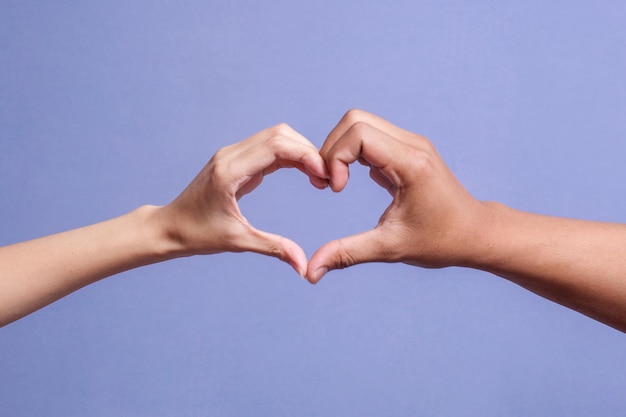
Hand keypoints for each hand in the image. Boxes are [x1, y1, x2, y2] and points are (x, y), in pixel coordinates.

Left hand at [155, 124, 327, 275]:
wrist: (169, 227)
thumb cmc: (197, 235)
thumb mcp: (238, 241)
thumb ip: (274, 248)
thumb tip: (303, 266)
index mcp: (230, 171)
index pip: (277, 146)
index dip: (307, 155)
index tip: (325, 176)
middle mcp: (230, 155)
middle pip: (280, 134)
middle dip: (308, 151)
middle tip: (327, 178)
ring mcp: (232, 154)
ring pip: (276, 137)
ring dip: (301, 152)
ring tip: (319, 177)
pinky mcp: (236, 160)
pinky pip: (269, 148)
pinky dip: (290, 156)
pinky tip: (305, 173)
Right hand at [306, 109, 487, 282]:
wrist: (475, 234)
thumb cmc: (440, 242)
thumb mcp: (390, 248)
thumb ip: (347, 254)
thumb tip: (311, 272)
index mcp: (410, 163)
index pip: (358, 134)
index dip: (336, 158)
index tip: (336, 190)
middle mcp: (411, 144)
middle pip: (354, 120)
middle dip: (332, 149)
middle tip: (330, 184)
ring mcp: (411, 143)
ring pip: (361, 123)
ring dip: (340, 149)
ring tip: (338, 182)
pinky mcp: (407, 149)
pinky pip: (370, 135)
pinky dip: (352, 152)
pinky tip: (351, 180)